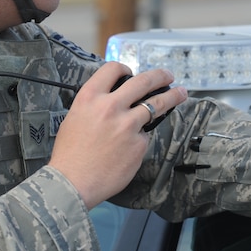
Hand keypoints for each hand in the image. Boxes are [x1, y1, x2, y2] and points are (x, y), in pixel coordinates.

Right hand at [48, 62, 186, 208]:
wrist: (72, 182)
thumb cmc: (69, 154)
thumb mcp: (75, 118)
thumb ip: (95, 106)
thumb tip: (114, 100)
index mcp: (90, 97)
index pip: (113, 69)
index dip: (125, 68)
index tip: (133, 73)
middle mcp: (111, 106)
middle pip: (143, 81)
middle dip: (160, 75)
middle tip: (169, 75)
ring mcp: (127, 125)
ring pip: (157, 104)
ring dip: (172, 97)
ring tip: (181, 94)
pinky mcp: (139, 144)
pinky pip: (145, 136)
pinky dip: (141, 139)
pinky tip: (130, 149)